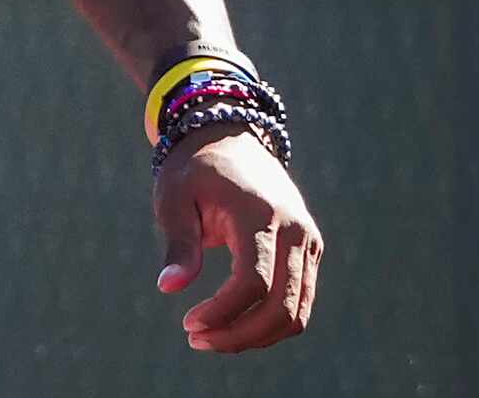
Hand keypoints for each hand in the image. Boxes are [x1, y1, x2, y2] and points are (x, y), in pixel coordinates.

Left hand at [153, 129, 323, 351]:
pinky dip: (271, 323)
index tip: (188, 324)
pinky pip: (300, 301)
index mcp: (259, 214)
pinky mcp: (310, 251)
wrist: (230, 137)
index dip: (223, 313)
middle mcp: (294, 230)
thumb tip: (168, 287)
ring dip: (257, 336)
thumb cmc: (194, 170)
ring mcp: (308, 242)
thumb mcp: (174, 198)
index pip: (252, 282)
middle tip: (197, 340)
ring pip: (297, 312)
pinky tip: (234, 325)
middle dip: (240, 334)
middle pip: (282, 306)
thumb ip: (179, 243)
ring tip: (211, 338)